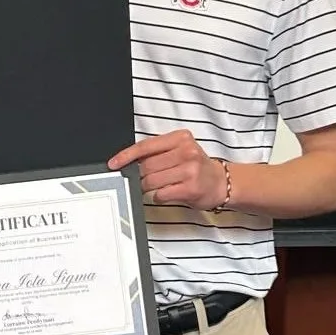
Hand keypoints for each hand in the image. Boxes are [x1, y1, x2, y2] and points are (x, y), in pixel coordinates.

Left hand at [109, 129, 228, 210]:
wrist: (221, 183)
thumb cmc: (197, 167)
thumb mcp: (181, 150)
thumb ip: (159, 152)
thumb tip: (130, 161)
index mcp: (181, 138)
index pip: (146, 146)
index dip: (126, 155)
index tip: (114, 163)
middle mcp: (186, 152)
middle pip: (146, 165)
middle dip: (139, 175)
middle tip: (142, 179)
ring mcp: (189, 170)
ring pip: (151, 181)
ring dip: (147, 187)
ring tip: (156, 187)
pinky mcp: (190, 188)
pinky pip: (160, 194)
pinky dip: (158, 196)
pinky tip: (166, 193)